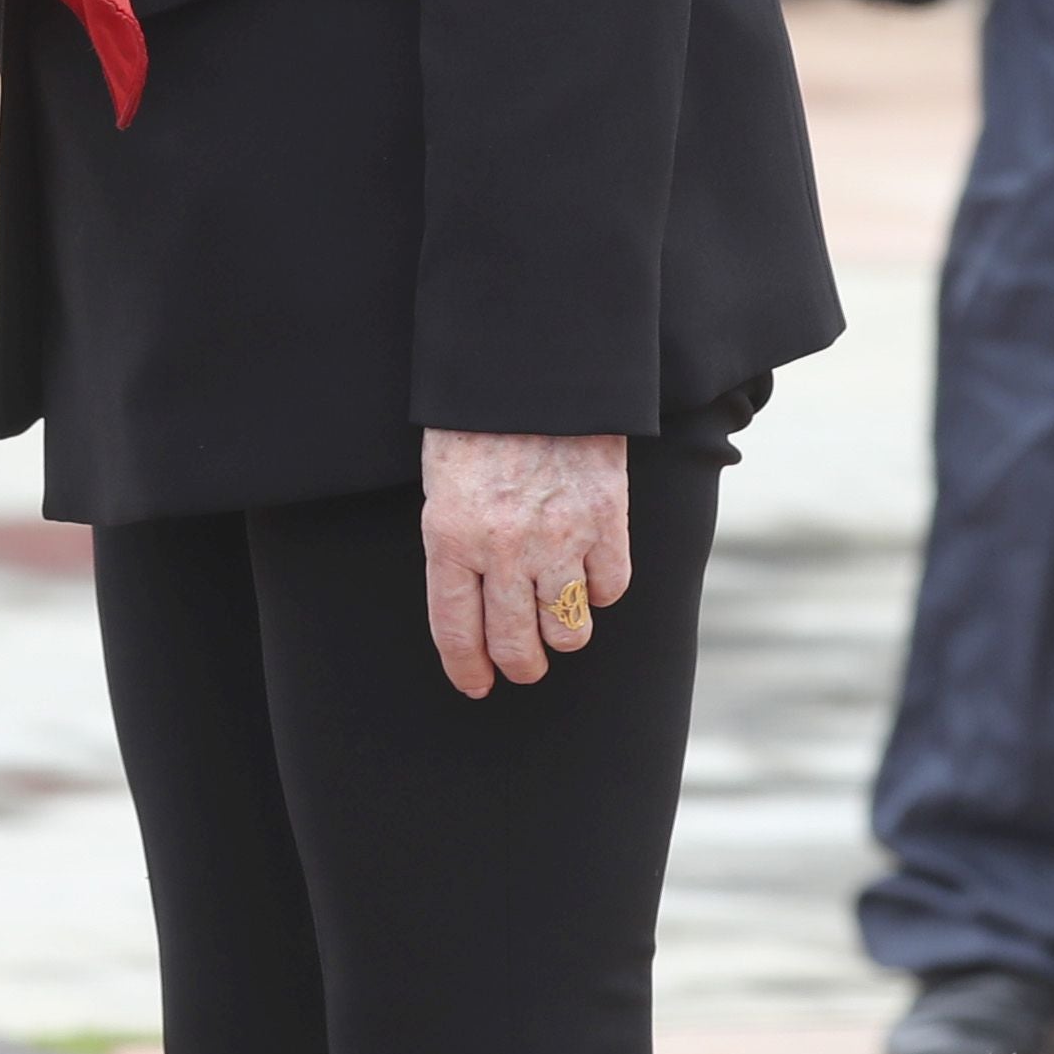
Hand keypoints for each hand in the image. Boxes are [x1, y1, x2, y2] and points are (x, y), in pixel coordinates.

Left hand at [420, 430, 630, 698]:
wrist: (531, 368)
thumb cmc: (476, 423)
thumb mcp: (442, 483)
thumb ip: (456, 543)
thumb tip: (474, 604)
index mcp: (451, 537)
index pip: (456, 630)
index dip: (467, 668)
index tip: (478, 685)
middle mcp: (504, 549)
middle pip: (515, 644)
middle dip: (520, 666)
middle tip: (524, 665)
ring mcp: (559, 537)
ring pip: (568, 629)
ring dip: (564, 633)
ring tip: (559, 619)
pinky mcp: (607, 519)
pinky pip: (611, 588)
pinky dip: (603, 591)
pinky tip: (591, 574)